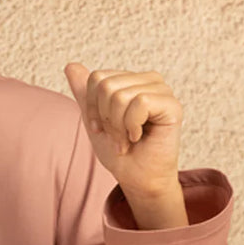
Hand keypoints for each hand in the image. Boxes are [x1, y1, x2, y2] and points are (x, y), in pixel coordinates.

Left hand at [63, 63, 182, 197]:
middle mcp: (149, 80)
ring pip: (121, 95)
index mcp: (132, 80)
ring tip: (127, 139)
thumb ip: (85, 93)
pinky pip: (140, 103)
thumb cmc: (119, 152)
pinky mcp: (172, 105)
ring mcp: (162, 91)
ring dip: (118, 126)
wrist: (136, 178)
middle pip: (106, 86)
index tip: (101, 128)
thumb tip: (71, 65)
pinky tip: (139, 136)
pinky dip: (132, 126)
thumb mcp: (95, 119)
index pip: (97, 78)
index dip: (92, 107)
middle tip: (117, 136)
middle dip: (106, 118)